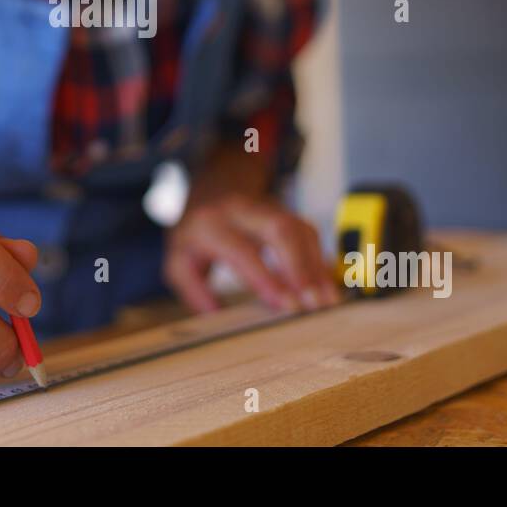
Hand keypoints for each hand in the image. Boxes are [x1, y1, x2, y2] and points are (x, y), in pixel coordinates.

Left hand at [162, 192, 337, 313]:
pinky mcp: (287, 212)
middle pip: (280, 230)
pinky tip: (326, 286)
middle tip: (313, 303)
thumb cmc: (197, 233)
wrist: (212, 189)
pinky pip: (308, 233)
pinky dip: (320, 260)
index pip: (242, 251)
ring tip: (327, 300)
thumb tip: (217, 318)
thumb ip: (194, 291)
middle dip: (301, 267)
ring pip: (300, 230)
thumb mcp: (179, 261)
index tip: (286, 305)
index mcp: (211, 224)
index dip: (267, 278)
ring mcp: (268, 207)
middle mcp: (242, 211)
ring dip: (316, 266)